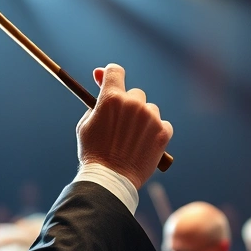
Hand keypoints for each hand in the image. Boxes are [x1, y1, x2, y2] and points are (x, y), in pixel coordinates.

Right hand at [77, 64, 172, 189]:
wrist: (111, 180)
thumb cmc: (94, 153)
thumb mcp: (86, 124)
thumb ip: (96, 101)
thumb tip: (101, 78)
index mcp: (111, 98)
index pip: (115, 70)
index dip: (112, 75)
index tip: (112, 83)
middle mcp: (133, 103)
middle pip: (135, 94)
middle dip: (129, 106)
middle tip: (122, 126)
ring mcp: (150, 118)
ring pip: (150, 110)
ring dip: (144, 120)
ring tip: (133, 140)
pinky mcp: (163, 132)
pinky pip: (163, 125)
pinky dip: (156, 133)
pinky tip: (145, 145)